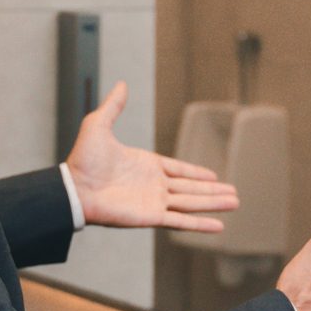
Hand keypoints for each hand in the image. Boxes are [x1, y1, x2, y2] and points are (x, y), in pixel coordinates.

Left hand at [66, 82, 238, 231]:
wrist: (74, 187)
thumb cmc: (82, 159)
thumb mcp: (98, 125)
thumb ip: (113, 106)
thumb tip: (121, 84)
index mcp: (146, 165)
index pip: (178, 170)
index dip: (196, 173)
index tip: (213, 176)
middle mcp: (154, 185)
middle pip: (191, 188)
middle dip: (213, 191)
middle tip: (234, 194)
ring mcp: (154, 201)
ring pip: (192, 203)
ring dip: (213, 203)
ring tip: (235, 203)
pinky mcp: (151, 216)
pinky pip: (181, 221)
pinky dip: (200, 224)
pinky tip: (218, 226)